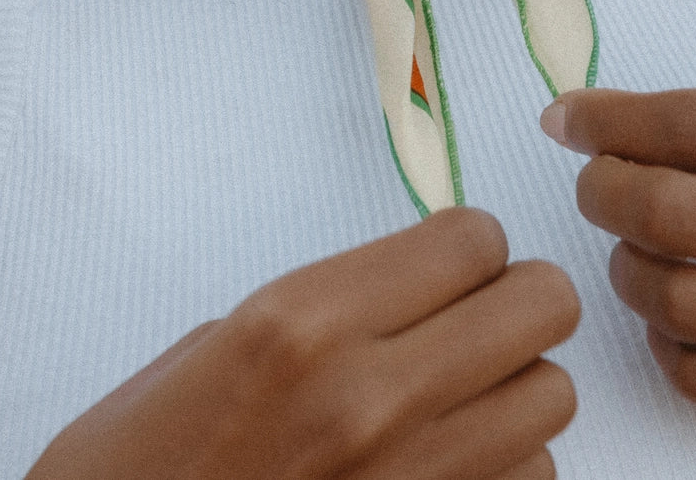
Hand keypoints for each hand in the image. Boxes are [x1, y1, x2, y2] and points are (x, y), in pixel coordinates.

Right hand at [27, 208, 577, 479]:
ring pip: (553, 395)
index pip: (471, 240)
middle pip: (542, 304)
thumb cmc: (141, 458)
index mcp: (303, 323)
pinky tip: (447, 459)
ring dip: (515, 381)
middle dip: (516, 295)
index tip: (441, 260)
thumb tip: (414, 286)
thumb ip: (325, 306)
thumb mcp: (215, 343)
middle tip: (467, 310)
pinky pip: (535, 477)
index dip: (466, 243)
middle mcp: (373, 397)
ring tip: (456, 389)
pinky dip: (508, 461)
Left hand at [541, 88, 695, 403]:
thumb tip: (564, 117)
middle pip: (662, 212)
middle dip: (607, 193)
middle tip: (599, 184)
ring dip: (631, 272)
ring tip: (640, 250)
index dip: (609, 121)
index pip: (682, 124)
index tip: (566, 119)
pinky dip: (666, 345)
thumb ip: (675, 121)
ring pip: (671, 299)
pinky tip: (672, 309)